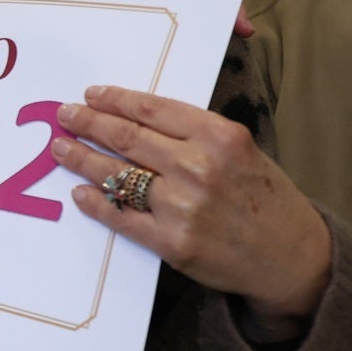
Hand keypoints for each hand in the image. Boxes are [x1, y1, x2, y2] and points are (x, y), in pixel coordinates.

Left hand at [51, 85, 329, 339]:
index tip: (91, 94)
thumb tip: (137, 117)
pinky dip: (96, 203)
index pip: (151, 108)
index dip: (115, 99)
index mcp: (219, 135)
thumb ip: (195, 133)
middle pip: (127, 137)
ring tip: (61, 148)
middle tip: (64, 114)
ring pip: (117, 175)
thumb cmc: (264, 197)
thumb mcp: (241, 149)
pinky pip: (122, 217)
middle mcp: (199, 166)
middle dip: (88, 123)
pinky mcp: (172, 242)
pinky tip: (80, 192)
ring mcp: (183, 206)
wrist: (291, 256)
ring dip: (82, 159)